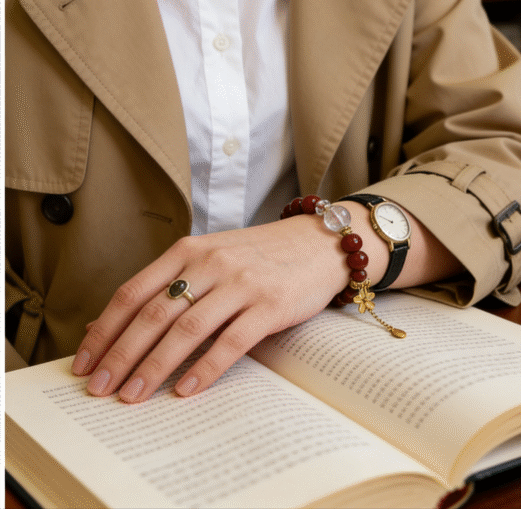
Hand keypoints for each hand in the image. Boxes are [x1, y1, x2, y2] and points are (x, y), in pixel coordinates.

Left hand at [71, 214, 348, 401]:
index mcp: (188, 250)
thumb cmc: (258, 255)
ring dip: (154, 367)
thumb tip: (106, 327)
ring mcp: (241, 283)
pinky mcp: (270, 304)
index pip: (132, 291)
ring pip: (186, 329)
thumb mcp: (207, 259)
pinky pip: (230, 341)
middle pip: (153, 313)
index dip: (104, 329)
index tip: (84, 362)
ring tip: (133, 396)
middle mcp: (210, 263)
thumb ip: (163, 287)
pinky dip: (205, 368)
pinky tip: (186, 390)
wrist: (317, 242)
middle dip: (121, 355)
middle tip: (99, 389)